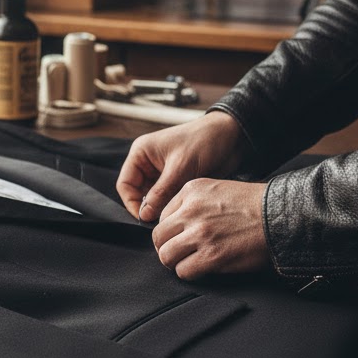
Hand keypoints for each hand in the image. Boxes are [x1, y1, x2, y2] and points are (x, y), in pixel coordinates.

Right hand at [116, 112, 248, 222]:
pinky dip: (172, 206)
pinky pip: (167, 198)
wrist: (232, 136)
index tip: (145, 219)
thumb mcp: (180, 167)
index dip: (132, 203)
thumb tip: (144, 216)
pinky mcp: (176, 180)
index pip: (125, 184)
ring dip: (161, 207)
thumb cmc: (204, 141)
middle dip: (148, 208)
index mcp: (141, 153)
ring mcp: (162, 173)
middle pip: (137, 194)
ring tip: (174, 215)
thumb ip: (161, 193)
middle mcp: (148, 163)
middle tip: (161, 221)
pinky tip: (182, 210)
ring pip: (153, 199)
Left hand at [152, 179, 268, 278]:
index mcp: (191, 191)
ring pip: (166, 255)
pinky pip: (183, 271)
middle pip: (159, 237)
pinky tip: (201, 269)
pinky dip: (189, 273)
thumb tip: (174, 223)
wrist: (280, 216)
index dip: (170, 231)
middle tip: (179, 253)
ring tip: (189, 262)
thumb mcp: (217, 189)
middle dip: (167, 247)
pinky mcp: (211, 256)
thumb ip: (193, 202)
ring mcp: (200, 234)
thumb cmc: (254, 204)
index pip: (162, 216)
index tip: (180, 237)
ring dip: (176, 262)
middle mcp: (191, 211)